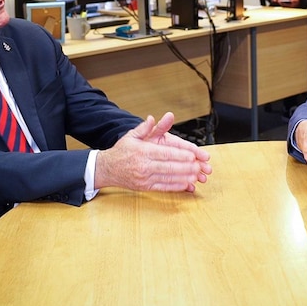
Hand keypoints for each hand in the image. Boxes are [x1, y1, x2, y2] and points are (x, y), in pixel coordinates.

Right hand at [95, 112, 211, 191]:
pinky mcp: (145, 187)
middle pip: (169, 167)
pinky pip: (163, 187)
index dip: (180, 155)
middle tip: (199, 166)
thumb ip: (145, 127)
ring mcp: (144, 178)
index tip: (192, 155)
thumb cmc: (121, 151)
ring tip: (196, 175)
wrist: (107, 169)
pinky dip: (176, 186)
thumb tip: (153, 118)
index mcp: (143, 151)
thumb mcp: (131, 136)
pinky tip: (186, 184)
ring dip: (184, 177)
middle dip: (186, 167)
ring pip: (168, 178)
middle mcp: (144, 166)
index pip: (165, 153)